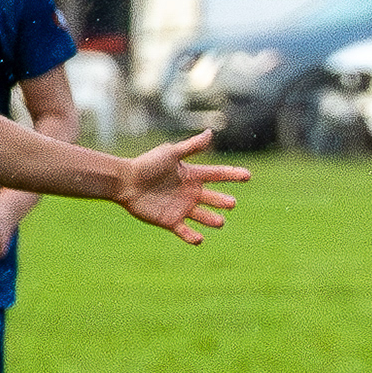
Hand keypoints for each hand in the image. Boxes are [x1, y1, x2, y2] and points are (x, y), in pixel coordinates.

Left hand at [111, 130, 250, 242]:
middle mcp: (190, 193)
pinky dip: (192, 237)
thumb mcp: (170, 153)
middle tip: (231, 203)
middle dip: (223, 201)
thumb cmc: (146, 164)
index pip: (217, 175)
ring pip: (203, 216)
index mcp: (192, 176)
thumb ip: (191, 147)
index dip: (232, 175)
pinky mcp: (170, 221)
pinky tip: (199, 239)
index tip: (247, 175)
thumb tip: (211, 133)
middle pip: (213, 198)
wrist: (124, 181)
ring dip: (212, 220)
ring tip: (219, 221)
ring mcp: (181, 208)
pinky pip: (185, 231)